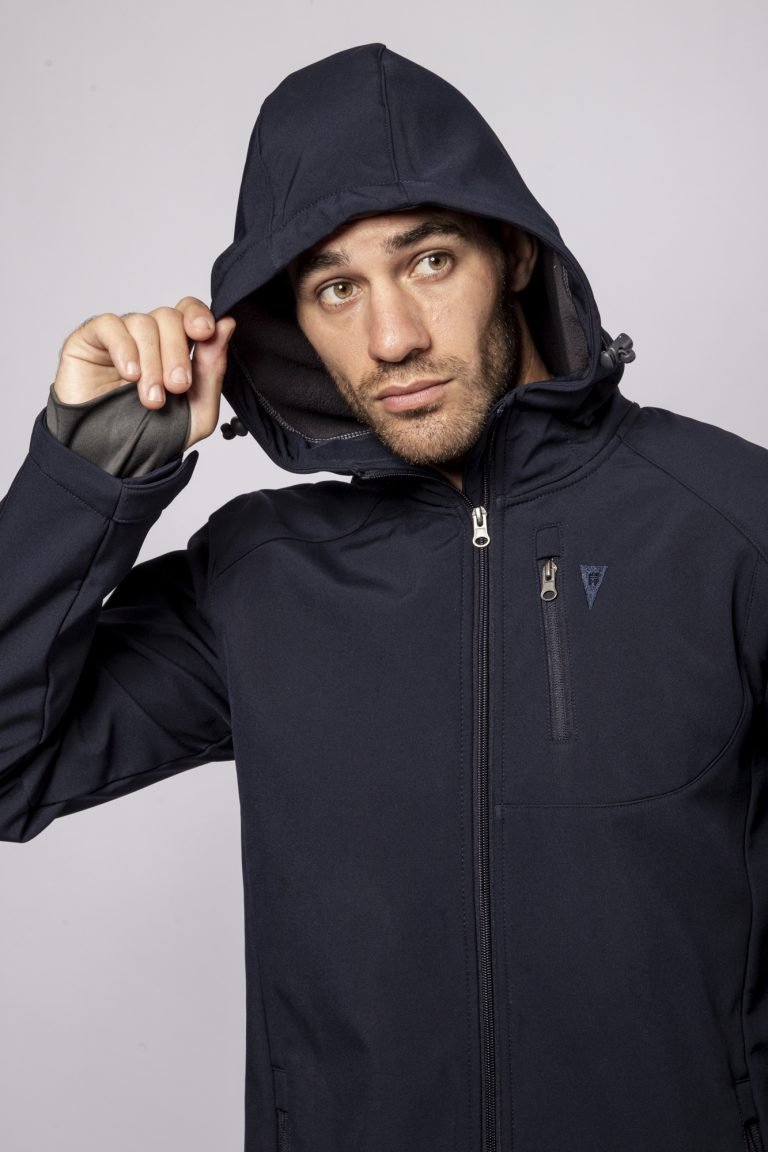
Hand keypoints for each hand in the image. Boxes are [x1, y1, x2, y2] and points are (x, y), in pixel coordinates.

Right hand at [52, 297, 235, 448]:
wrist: (110, 460)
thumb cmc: (153, 436)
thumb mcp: (197, 412)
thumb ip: (214, 370)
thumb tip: (226, 325)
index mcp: (176, 348)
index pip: (189, 313)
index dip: (198, 315)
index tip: (205, 332)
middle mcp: (149, 338)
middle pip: (169, 316)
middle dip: (177, 352)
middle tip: (177, 387)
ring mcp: (120, 337)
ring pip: (143, 322)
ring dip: (152, 361)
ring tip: (151, 398)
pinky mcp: (90, 340)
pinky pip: (109, 324)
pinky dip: (124, 347)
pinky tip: (129, 374)